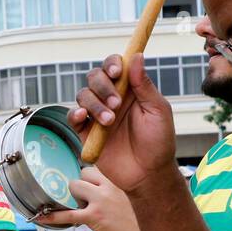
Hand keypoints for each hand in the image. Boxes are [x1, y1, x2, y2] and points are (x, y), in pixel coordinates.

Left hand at [36, 167, 147, 230]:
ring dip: (72, 197)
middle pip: (83, 173)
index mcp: (119, 180)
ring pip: (73, 186)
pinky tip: (41, 217)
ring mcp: (100, 200)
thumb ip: (111, 191)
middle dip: (80, 186)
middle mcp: (110, 185)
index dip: (88, 177)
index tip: (85, 182)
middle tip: (83, 199)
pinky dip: (53, 216)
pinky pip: (68, 214)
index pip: (96, 167)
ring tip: (78, 208)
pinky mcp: (94, 217)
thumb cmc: (138, 223)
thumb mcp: (129, 198)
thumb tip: (92, 194)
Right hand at [67, 54, 177, 193]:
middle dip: (102, 86)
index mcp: (130, 90)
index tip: (117, 72)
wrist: (148, 174)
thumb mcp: (158, 111)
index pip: (115, 66)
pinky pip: (72, 117)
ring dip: (94, 103)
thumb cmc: (159, 142)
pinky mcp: (86, 133)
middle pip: (95, 77)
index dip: (112, 64)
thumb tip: (136, 56)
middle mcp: (111, 98)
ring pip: (83, 95)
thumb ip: (145, 85)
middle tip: (116, 104)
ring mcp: (97, 115)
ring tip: (110, 121)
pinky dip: (74, 113)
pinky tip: (83, 117)